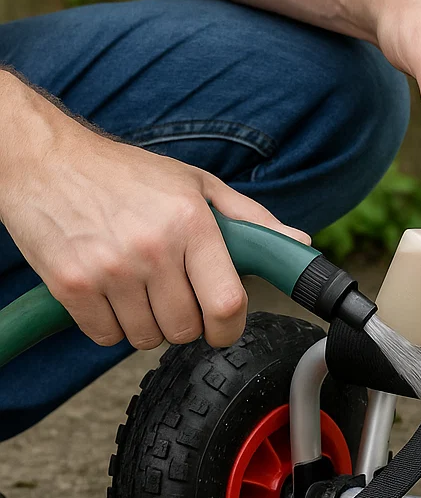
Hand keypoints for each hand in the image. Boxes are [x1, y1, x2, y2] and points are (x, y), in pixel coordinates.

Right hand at [0, 71, 308, 349]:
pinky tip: (109, 293)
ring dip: (147, 325)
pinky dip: (110, 326)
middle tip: (172, 295)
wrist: (44, 159)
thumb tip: (300, 244)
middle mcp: (153, 248)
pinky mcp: (71, 285)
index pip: (227, 304)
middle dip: (185, 322)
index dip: (229, 328)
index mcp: (191, 224)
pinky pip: (106, 337)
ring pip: (147, 338)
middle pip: (186, 329)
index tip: (222, 327)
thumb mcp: (197, 185)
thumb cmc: (126, 173)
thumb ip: (252, 220)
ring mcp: (110, 269)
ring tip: (138, 289)